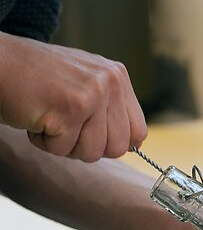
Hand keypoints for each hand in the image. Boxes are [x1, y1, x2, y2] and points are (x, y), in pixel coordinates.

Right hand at [0, 33, 146, 161]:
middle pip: (117, 148)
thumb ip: (111, 110)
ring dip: (65, 145)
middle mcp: (109, 82)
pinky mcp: (69, 109)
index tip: (93, 134)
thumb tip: (135, 144)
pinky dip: (44, 142)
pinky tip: (37, 117)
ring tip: (50, 118)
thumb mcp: (85, 84)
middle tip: (65, 125)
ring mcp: (91, 94)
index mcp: (117, 76)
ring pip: (92, 153)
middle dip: (88, 146)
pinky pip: (64, 150)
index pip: (138, 132)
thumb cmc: (36, 79)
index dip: (115, 143)